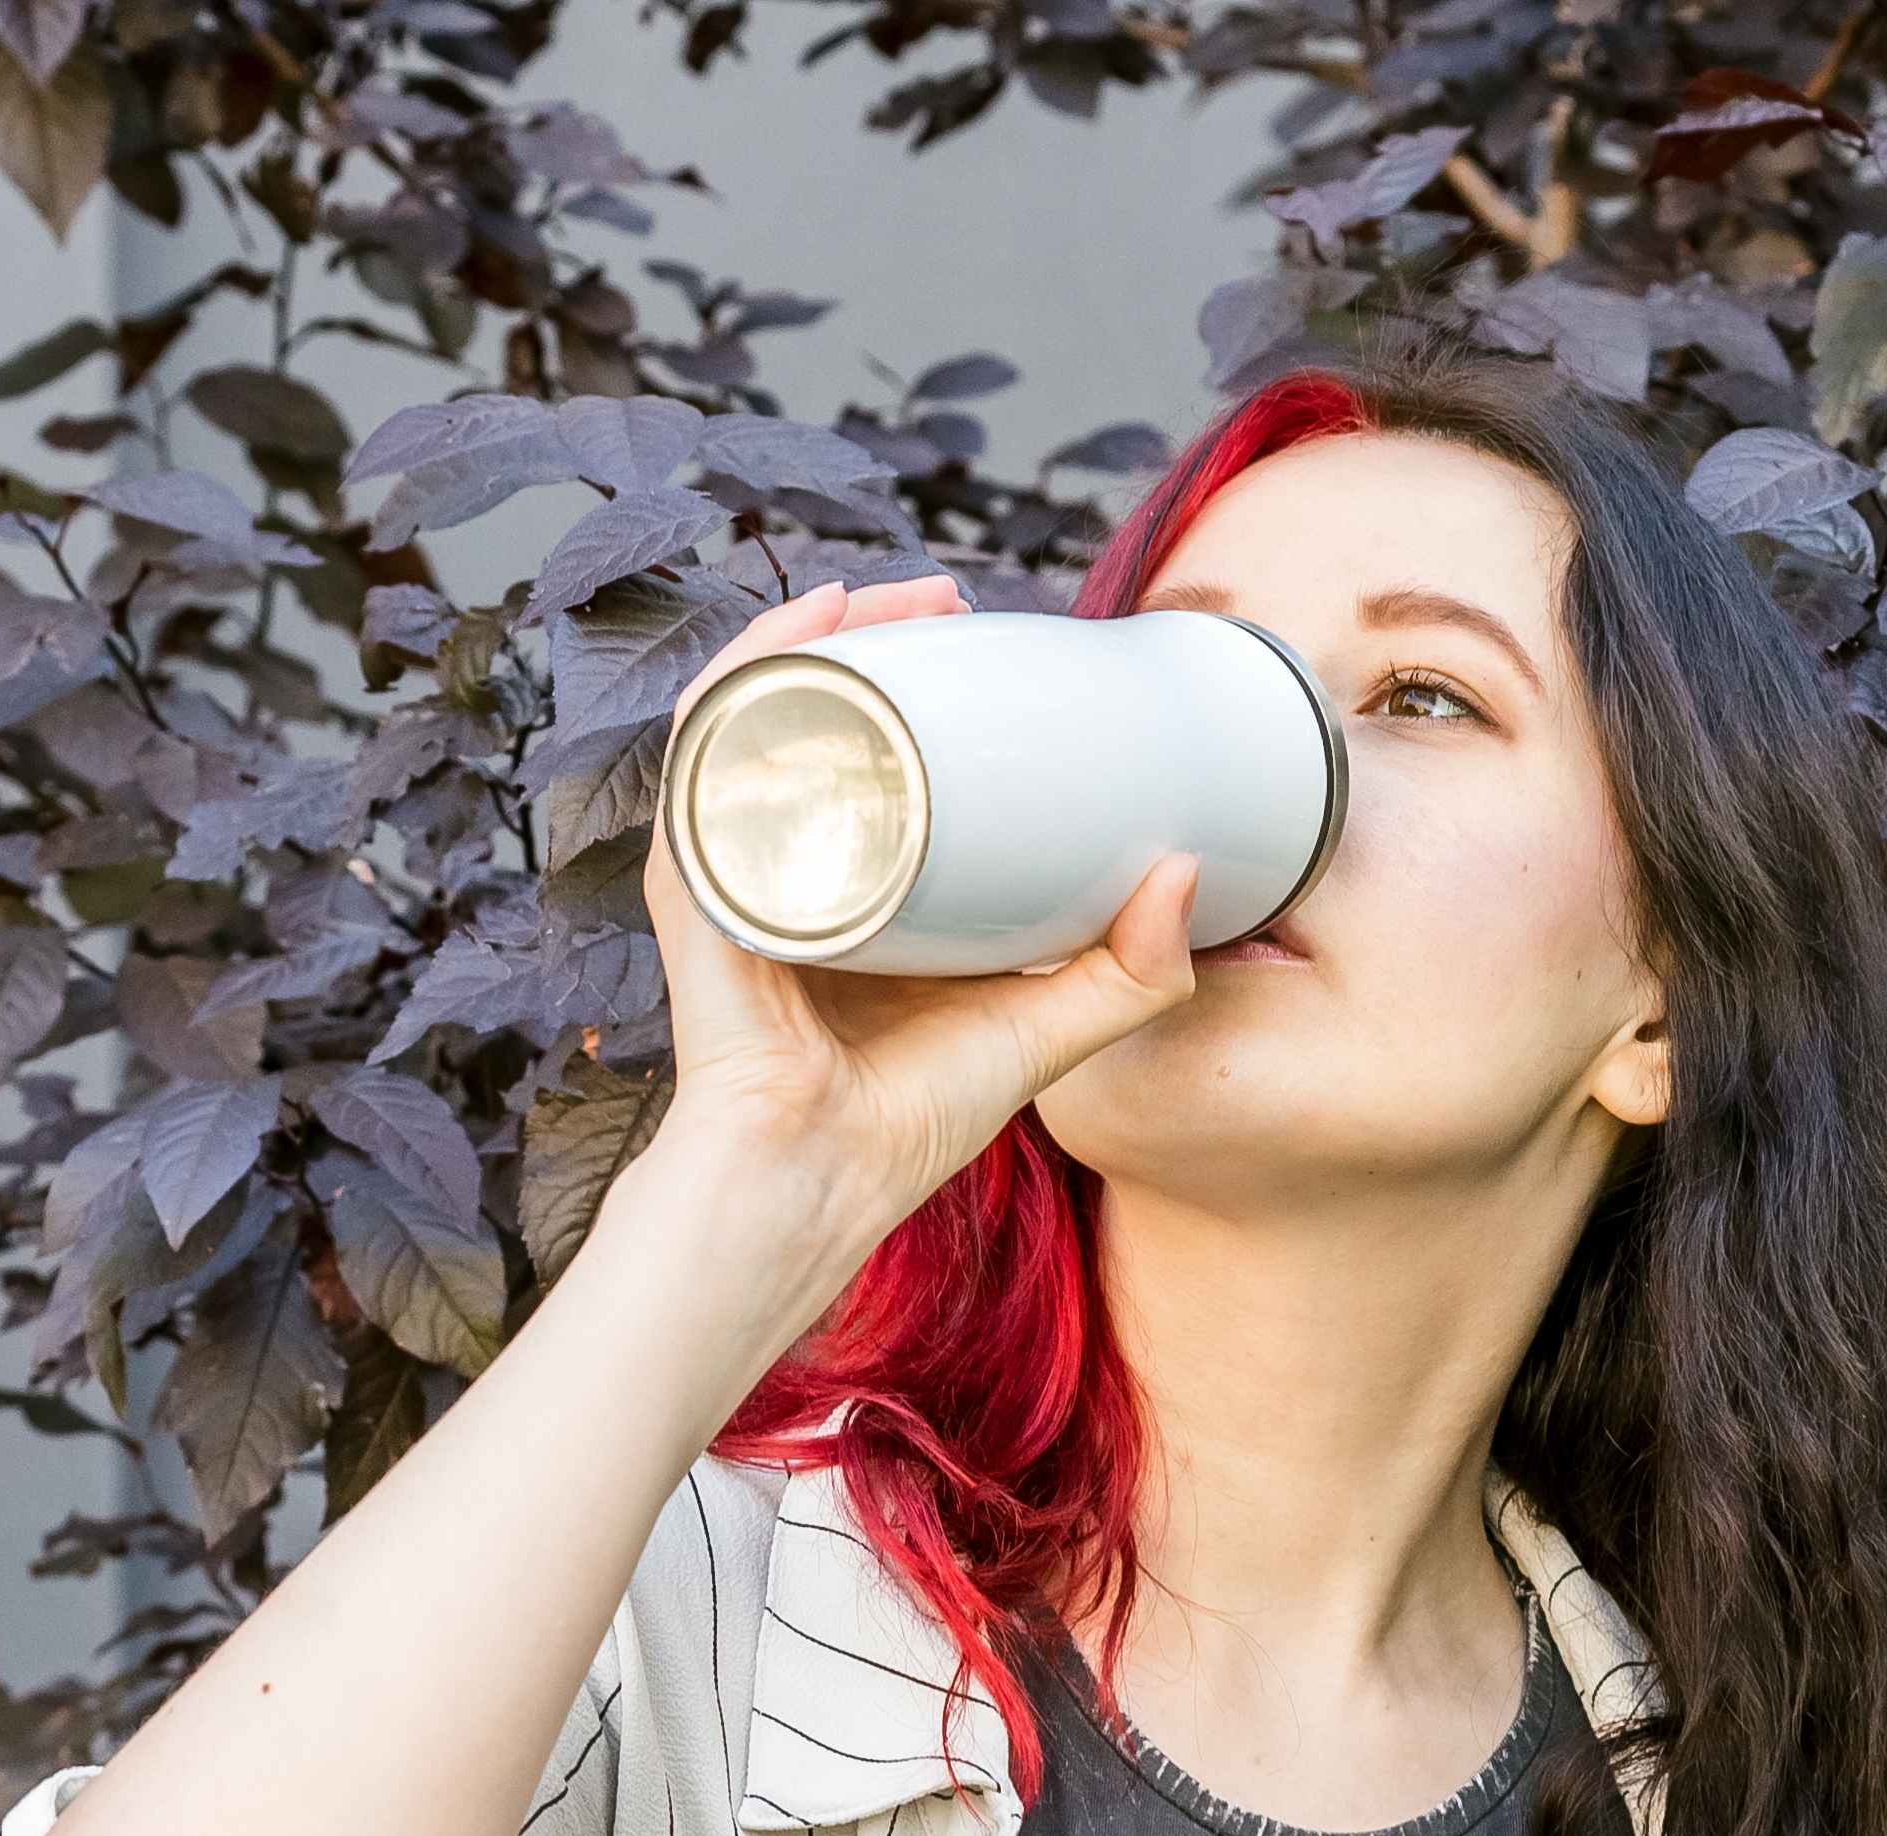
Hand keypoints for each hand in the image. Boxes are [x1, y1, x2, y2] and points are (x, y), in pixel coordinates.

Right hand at [622, 572, 1204, 1265]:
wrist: (814, 1189)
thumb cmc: (905, 1128)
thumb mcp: (1044, 1033)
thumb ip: (1125, 971)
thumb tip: (1188, 869)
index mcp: (849, 887)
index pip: (863, 751)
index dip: (912, 677)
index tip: (980, 629)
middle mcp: (778, 864)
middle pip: (804, 713)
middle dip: (864, 634)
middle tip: (942, 594)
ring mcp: (729, 870)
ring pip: (749, 718)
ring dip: (800, 638)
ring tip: (869, 597)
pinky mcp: (698, 886)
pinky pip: (703, 764)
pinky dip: (739, 691)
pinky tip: (789, 643)